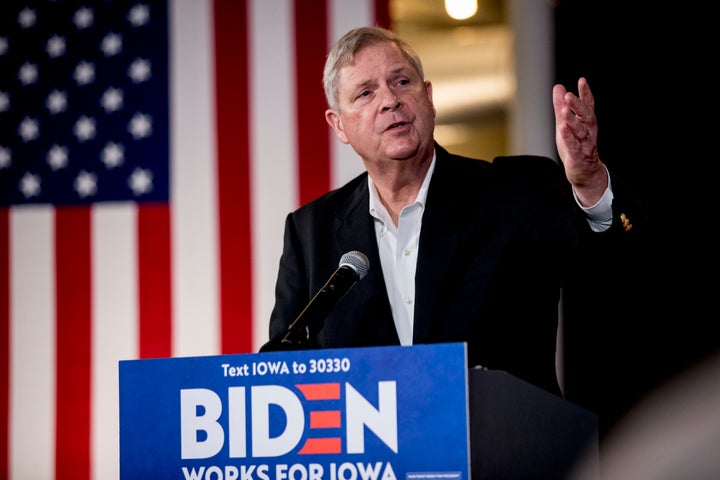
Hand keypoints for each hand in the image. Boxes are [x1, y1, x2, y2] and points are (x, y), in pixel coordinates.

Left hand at [553, 77, 607, 206]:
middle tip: (569, 96)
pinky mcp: (579, 156)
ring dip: (573, 121)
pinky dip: (569, 138)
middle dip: (578, 106)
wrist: (584, 172)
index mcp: (587, 123)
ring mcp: (585, 145)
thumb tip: (559, 87)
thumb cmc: (575, 146)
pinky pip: (574, 146)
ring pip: (581, 131)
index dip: (585, 94)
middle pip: (586, 116)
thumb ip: (562, 107)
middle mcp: (589, 132)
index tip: (582, 80)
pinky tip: (563, 129)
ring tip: (564, 111)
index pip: (588, 106)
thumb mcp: (565, 124)